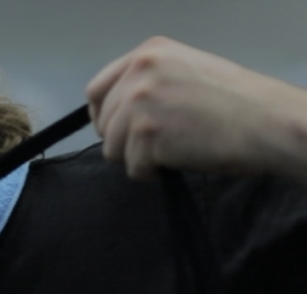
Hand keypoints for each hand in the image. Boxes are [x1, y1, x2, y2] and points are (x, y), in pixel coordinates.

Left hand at [87, 37, 306, 181]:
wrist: (265, 121)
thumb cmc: (236, 103)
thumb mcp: (185, 72)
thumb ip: (149, 82)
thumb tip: (117, 110)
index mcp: (149, 52)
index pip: (97, 90)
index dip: (103, 116)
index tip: (114, 130)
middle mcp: (139, 71)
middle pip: (103, 123)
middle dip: (125, 141)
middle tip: (160, 143)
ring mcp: (139, 101)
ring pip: (112, 148)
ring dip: (138, 157)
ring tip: (173, 149)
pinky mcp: (146, 132)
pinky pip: (132, 167)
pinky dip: (151, 172)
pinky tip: (179, 158)